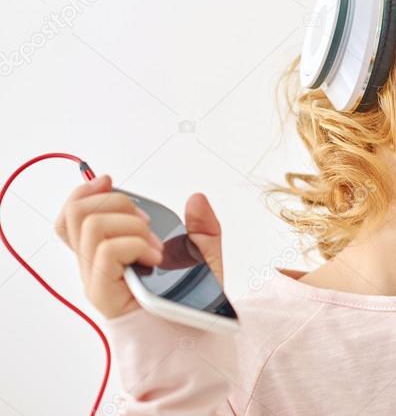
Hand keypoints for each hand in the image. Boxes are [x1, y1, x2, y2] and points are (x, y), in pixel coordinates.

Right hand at [54, 175, 225, 320]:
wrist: (191, 336)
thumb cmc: (189, 299)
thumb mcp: (204, 255)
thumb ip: (202, 226)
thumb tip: (197, 199)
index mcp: (107, 249)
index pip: (71, 216)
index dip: (83, 192)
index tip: (109, 180)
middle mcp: (94, 263)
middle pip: (76, 213)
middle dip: (117, 202)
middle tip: (147, 223)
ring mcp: (97, 277)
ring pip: (92, 226)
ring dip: (131, 224)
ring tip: (154, 245)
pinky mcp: (103, 292)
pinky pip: (107, 251)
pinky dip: (135, 244)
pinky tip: (155, 257)